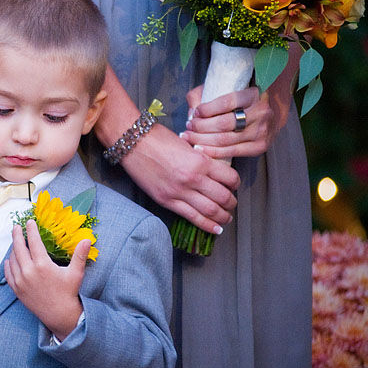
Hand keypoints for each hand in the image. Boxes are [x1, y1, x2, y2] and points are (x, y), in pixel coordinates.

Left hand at [4, 220, 86, 340]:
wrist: (59, 315)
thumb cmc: (68, 293)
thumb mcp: (76, 273)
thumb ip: (80, 255)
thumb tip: (87, 239)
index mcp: (42, 265)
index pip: (34, 241)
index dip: (31, 230)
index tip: (29, 222)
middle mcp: (29, 271)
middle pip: (19, 248)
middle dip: (17, 235)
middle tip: (16, 227)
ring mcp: (21, 281)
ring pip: (13, 259)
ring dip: (13, 249)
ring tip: (16, 242)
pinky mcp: (17, 290)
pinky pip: (9, 273)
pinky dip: (9, 264)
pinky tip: (11, 259)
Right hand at [118, 125, 239, 234]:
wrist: (132, 142)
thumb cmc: (157, 138)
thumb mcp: (187, 145)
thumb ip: (201, 159)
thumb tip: (213, 170)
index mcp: (200, 161)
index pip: (230, 178)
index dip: (235, 184)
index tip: (234, 186)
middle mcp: (193, 179)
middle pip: (223, 197)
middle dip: (231, 203)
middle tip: (231, 204)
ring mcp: (179, 192)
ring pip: (210, 211)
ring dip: (222, 217)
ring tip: (226, 218)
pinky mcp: (167, 201)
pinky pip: (192, 217)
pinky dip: (207, 225)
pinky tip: (215, 229)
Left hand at [182, 85, 277, 159]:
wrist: (273, 112)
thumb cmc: (243, 100)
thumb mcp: (228, 88)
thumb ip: (205, 94)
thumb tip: (191, 111)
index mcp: (253, 95)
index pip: (226, 103)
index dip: (206, 109)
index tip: (195, 112)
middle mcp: (260, 113)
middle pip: (223, 124)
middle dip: (200, 127)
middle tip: (188, 127)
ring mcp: (261, 132)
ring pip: (225, 140)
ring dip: (202, 140)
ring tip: (189, 137)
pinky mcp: (260, 147)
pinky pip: (232, 152)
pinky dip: (213, 152)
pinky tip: (200, 149)